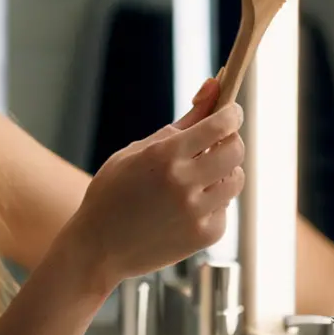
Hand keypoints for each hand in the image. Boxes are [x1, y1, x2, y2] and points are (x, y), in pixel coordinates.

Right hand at [69, 77, 244, 285]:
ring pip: (235, 180)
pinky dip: (212, 202)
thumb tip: (211, 88)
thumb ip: (180, 125)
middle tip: (216, 143)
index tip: (231, 111)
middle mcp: (183, 182)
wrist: (98, 246)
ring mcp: (196, 212)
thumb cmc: (113, 192)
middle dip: (230, 141)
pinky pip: (224, 208)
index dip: (231, 114)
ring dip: (223, 172)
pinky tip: (185, 206)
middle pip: (235, 151)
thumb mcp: (137, 151)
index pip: (219, 126)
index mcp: (164, 155)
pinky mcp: (205, 235)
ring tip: (197, 177)